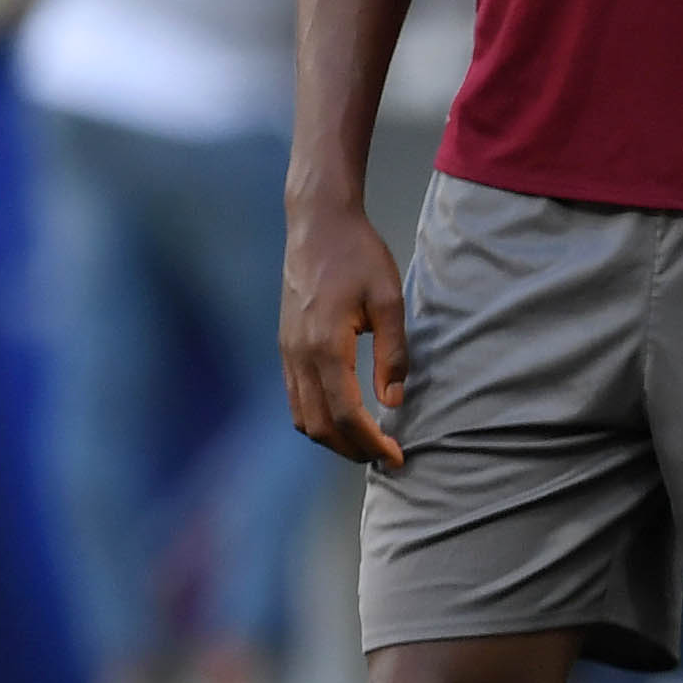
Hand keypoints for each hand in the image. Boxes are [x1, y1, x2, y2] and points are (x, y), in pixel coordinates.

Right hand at [281, 203, 411, 470]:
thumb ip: (393, 353)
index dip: (371, 442)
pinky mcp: (285, 346)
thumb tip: (393, 402)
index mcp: (325, 346)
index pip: (346, 413)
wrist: (317, 225)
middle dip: (352, 449)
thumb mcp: (389, 301)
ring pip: (301, 416)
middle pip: (319, 425)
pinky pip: (295, 397)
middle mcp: (298, 355)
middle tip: (386, 457)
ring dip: (332, 438)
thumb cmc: (359, 257)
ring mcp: (286, 352)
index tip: (397, 457)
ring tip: (368, 444)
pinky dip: (317, 418)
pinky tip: (344, 418)